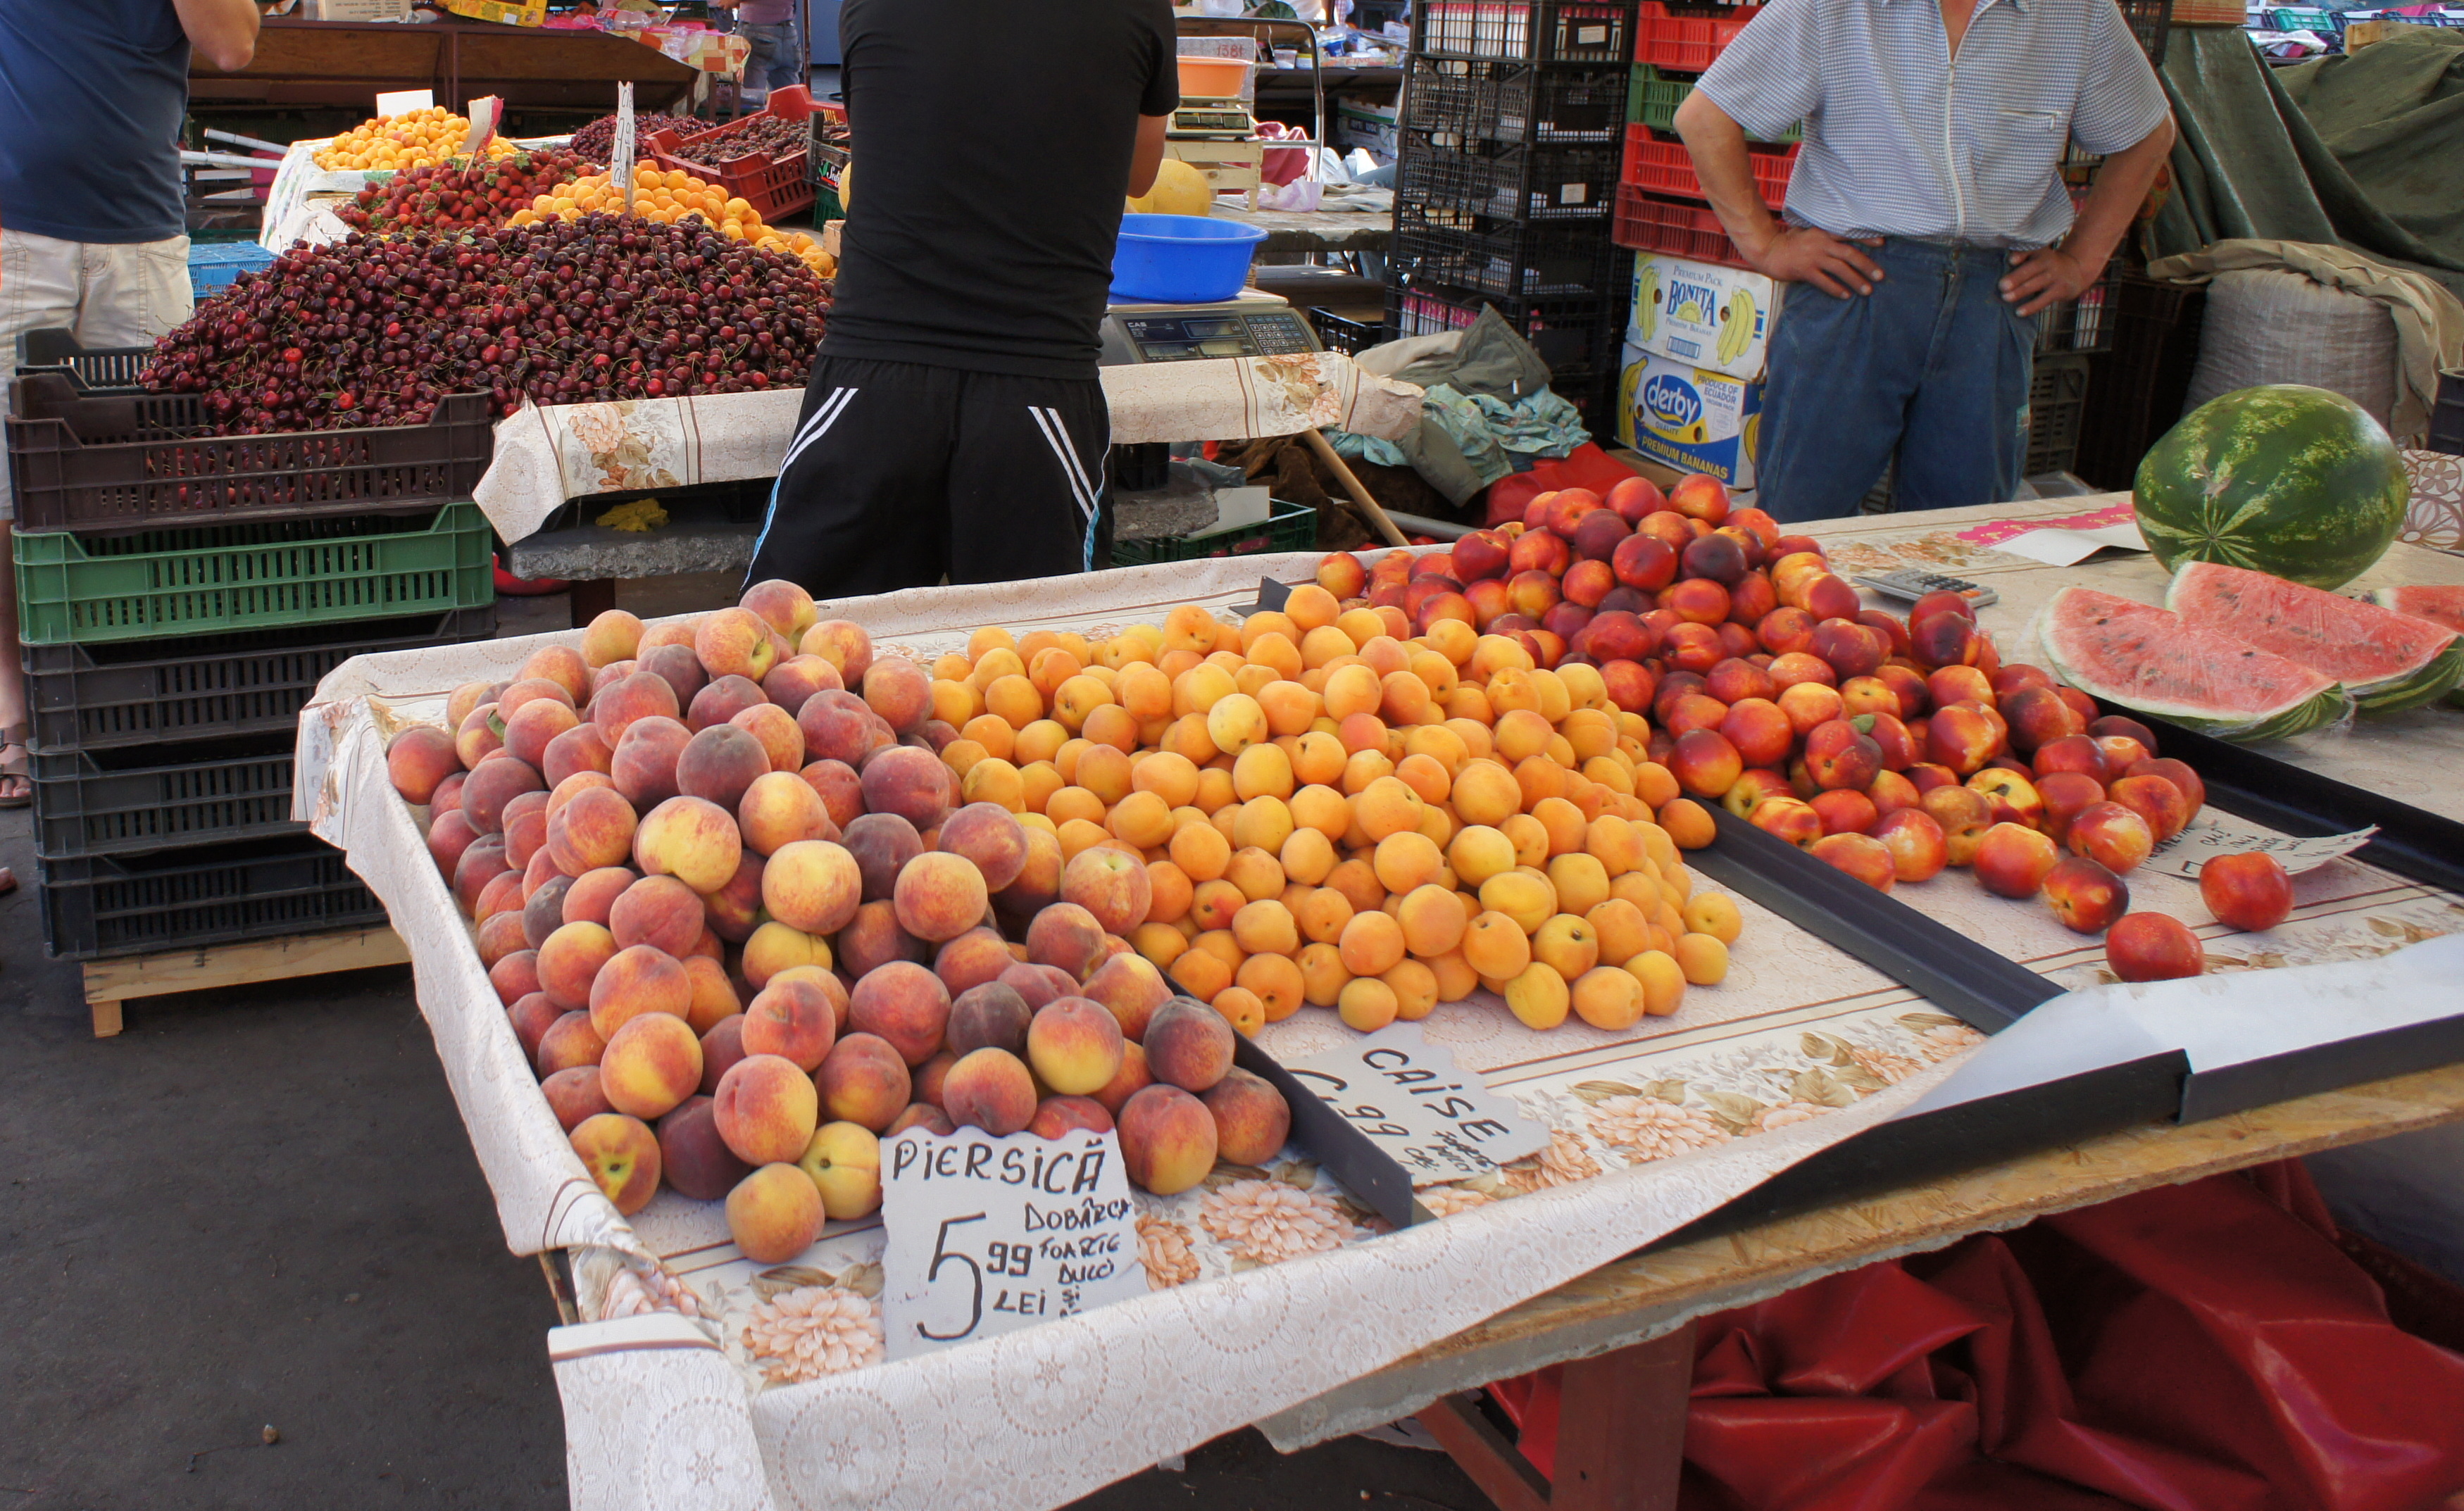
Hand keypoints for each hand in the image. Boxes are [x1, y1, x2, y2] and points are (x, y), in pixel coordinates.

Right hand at [1746, 225, 1884, 297]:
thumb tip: (1841, 240)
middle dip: (1867, 265)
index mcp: (1824, 232)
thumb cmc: (1788, 242)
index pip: (1849, 234)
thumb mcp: (1808, 231)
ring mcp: (1813, 258)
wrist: (1768, 250)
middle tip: (1880, 276)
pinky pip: (1824, 281)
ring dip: (1855, 280)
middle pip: (1850, 254)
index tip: (1882, 243)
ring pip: (1840, 269)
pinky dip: (1835, 288)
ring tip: (1867, 290)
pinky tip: (1845, 295)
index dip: (1866, 238)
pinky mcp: (1804, 271)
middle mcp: (1821, 244)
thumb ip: (1824, 234)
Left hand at [2001, 245, 2102, 316]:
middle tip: (2002, 286)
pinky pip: (2044, 299)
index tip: (2011, 260)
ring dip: (2020, 292)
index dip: (2021, 255)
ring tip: (2006, 297)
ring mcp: (2055, 276)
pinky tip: (2019, 312)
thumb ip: (2022, 259)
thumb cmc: (2046, 266)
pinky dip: (2031, 306)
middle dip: (2016, 277)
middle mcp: (2048, 261)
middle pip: (2031, 269)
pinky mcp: (2060, 290)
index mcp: (2039, 252)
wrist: (2076, 271)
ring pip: (2036, 284)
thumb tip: (2001, 270)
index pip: (2030, 251)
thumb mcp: (2038, 257)